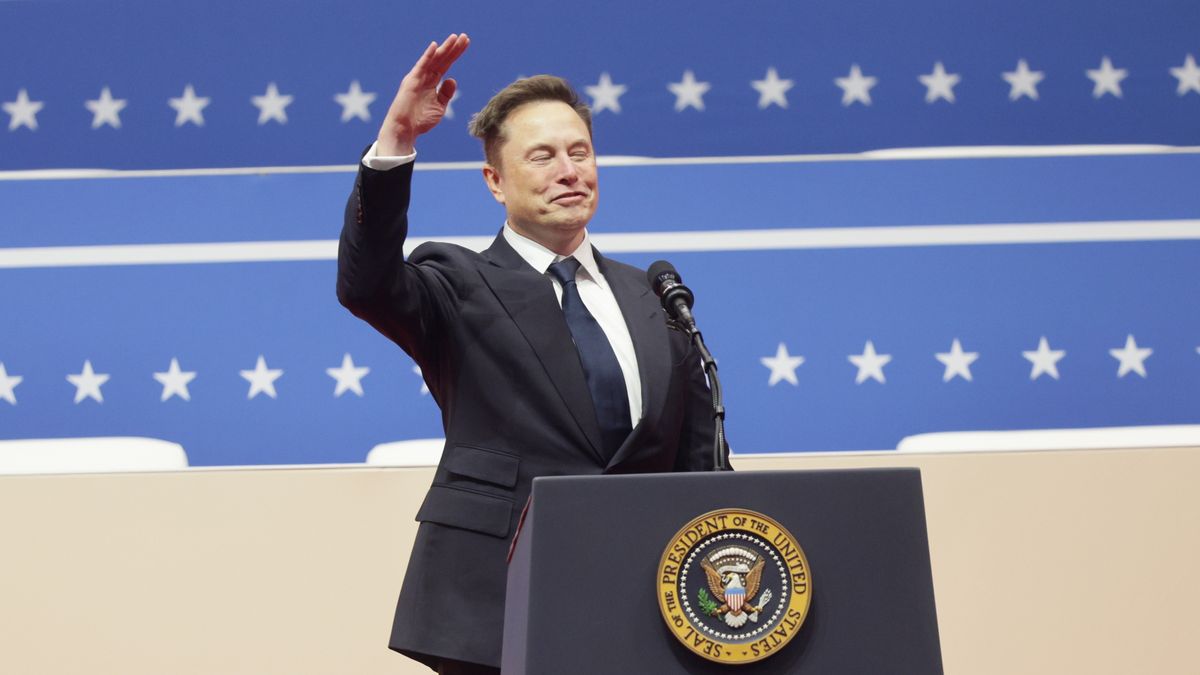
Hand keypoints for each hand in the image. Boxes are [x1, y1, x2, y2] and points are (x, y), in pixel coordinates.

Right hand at [377, 33, 469, 155]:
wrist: (405, 130)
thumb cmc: (420, 120)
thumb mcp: (439, 107)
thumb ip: (446, 93)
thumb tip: (453, 79)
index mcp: (432, 82)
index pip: (446, 64)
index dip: (456, 53)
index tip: (466, 43)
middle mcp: (425, 77)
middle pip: (442, 59)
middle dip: (453, 48)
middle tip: (465, 36)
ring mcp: (418, 78)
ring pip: (434, 60)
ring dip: (444, 48)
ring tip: (455, 38)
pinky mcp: (412, 81)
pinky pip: (421, 66)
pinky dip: (427, 56)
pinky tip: (435, 46)